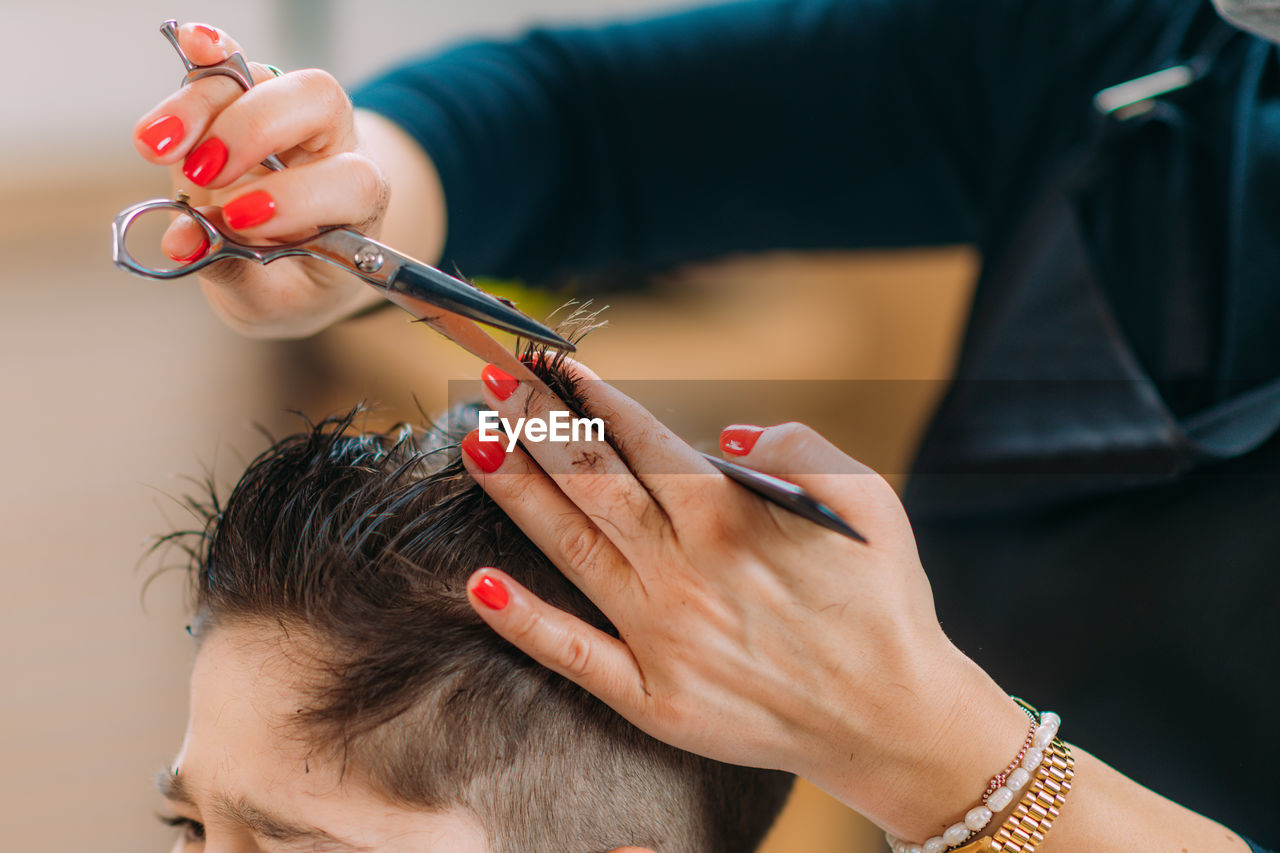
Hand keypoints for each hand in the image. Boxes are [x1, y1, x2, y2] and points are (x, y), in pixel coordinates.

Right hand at [131, 23, 443, 337]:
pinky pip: (231, 62)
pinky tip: (189, 42)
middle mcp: (335, 148)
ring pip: (260, 78)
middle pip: (314, 102)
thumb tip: (183, 242)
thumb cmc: (297, 283)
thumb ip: (237, 274)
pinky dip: (208, 52)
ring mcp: (291, 116)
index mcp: (361, 204)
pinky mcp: (248, 97)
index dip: (298, 196)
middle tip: (202, 177)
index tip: (240, 220)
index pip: (350, 183)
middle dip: (251, 131)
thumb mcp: (276, 302)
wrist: (301, 261)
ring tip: (154, 149)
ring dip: (201, 105)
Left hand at [457, 360, 1029, 839]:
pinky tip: (478, 587)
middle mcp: (685, 569)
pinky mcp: (653, 695)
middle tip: (495, 384)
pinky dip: (524, 622)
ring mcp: (661, 635)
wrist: (892, 717)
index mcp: (732, 518)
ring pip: (572, 549)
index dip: (590, 398)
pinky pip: (574, 654)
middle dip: (539, 427)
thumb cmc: (880, 602)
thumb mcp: (867, 499)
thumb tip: (727, 436)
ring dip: (519, 494)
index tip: (551, 365)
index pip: (642, 441)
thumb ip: (798, 448)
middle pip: (593, 483)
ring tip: (475, 445)